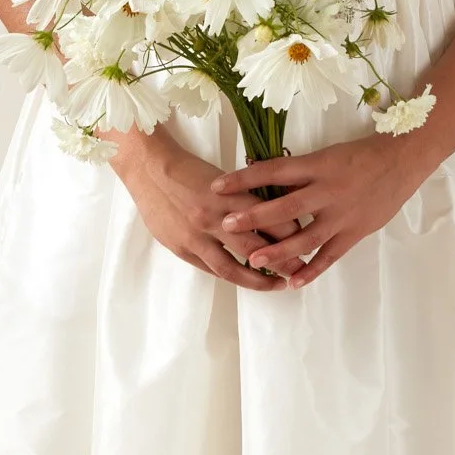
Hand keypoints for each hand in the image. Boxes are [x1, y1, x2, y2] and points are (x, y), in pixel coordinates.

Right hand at [108, 126, 287, 289]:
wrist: (149, 169)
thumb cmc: (189, 170)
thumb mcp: (223, 180)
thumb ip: (244, 199)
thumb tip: (273, 217)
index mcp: (230, 195)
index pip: (270, 219)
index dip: (291, 234)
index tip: (305, 241)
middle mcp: (215, 217)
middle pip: (257, 247)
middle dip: (282, 262)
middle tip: (301, 271)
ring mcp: (196, 236)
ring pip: (233, 267)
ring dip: (259, 280)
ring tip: (277, 286)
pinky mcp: (182, 247)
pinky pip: (211, 268)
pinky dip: (231, 276)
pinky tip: (245, 280)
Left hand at [207, 130, 436, 286]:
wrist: (402, 160)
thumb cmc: (361, 155)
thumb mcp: (327, 156)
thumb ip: (301, 173)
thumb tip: (267, 182)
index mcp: (317, 166)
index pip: (273, 171)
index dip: (244, 179)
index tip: (217, 186)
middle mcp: (326, 190)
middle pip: (284, 207)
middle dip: (253, 218)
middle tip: (227, 225)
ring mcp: (341, 214)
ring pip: (305, 237)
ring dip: (278, 250)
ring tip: (254, 261)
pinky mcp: (355, 231)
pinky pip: (330, 255)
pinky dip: (311, 269)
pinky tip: (293, 282)